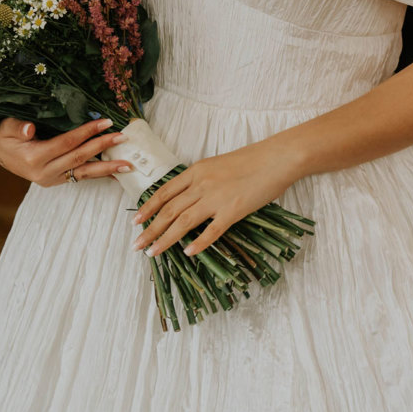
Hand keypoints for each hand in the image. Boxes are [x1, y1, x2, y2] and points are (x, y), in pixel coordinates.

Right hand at [0, 117, 134, 186]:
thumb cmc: (4, 135)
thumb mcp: (6, 127)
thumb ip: (18, 127)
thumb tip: (29, 128)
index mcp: (33, 158)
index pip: (67, 143)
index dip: (86, 132)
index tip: (105, 122)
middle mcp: (44, 172)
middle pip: (79, 158)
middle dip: (102, 147)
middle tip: (122, 137)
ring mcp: (51, 179)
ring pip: (84, 173)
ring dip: (107, 169)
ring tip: (127, 165)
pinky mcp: (56, 180)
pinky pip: (81, 177)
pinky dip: (98, 174)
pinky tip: (115, 173)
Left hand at [131, 139, 296, 257]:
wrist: (276, 158)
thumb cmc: (251, 160)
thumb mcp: (218, 164)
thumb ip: (201, 179)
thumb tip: (187, 197)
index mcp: (197, 171)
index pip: (165, 192)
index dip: (148, 208)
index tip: (136, 222)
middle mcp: (202, 184)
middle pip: (169, 210)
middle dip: (150, 229)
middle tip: (136, 245)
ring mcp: (216, 198)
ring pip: (183, 222)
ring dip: (165, 239)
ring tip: (152, 253)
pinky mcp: (233, 210)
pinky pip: (211, 231)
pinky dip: (198, 243)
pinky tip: (187, 253)